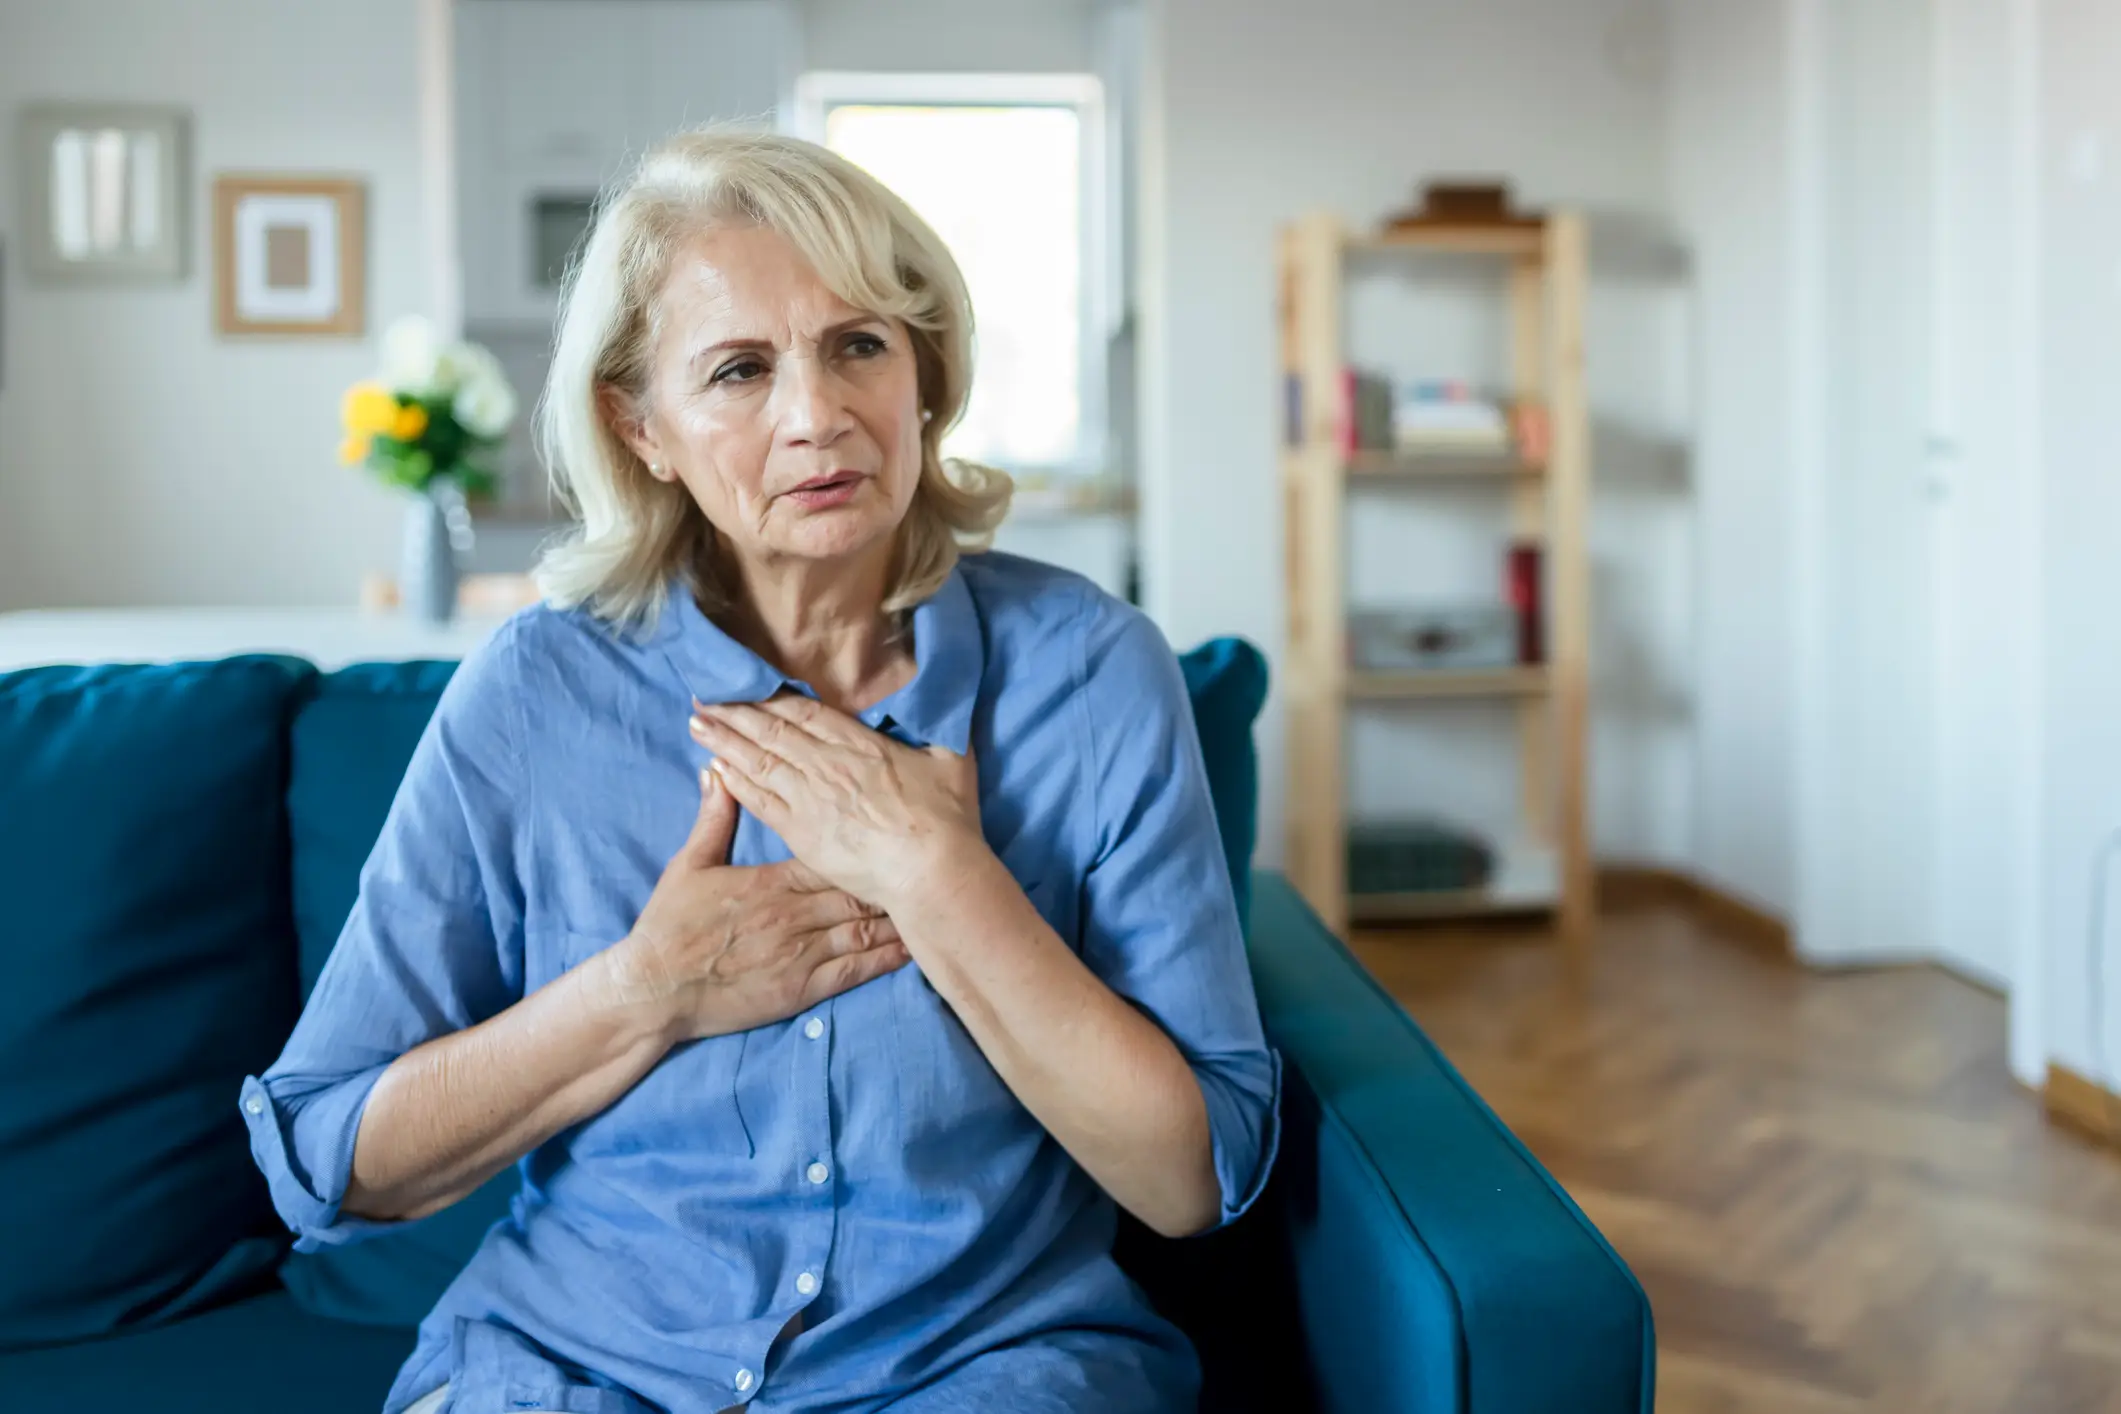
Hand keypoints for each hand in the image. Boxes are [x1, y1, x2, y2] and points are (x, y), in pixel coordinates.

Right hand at [600, 766, 909, 1042]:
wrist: (655, 989)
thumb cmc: (670, 926)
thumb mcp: (690, 865)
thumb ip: (713, 818)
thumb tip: (719, 771)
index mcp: (774, 880)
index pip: (832, 854)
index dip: (867, 844)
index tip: (895, 832)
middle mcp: (795, 914)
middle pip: (858, 888)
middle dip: (894, 876)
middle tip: (931, 864)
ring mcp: (802, 952)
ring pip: (864, 928)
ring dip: (900, 916)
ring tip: (934, 902)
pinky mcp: (802, 988)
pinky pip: (854, 971)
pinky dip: (887, 959)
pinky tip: (914, 949)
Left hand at [689, 694, 981, 910]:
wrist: (930, 871)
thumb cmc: (947, 819)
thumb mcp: (953, 759)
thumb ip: (940, 729)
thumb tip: (944, 703)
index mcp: (859, 744)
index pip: (805, 713)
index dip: (772, 698)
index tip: (747, 685)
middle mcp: (827, 764)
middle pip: (771, 731)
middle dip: (735, 713)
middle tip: (703, 697)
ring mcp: (810, 799)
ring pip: (758, 761)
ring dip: (725, 741)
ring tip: (697, 724)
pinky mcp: (801, 832)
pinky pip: (759, 801)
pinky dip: (735, 782)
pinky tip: (715, 769)